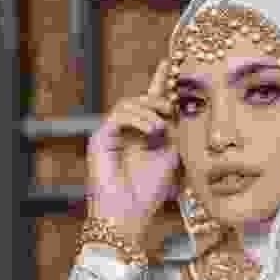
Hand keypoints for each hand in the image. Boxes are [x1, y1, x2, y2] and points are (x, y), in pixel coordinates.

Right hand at [87, 60, 182, 249]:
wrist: (129, 216)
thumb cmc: (149, 193)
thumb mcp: (171, 158)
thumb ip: (175, 134)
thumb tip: (180, 109)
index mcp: (143, 136)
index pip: (150, 104)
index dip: (159, 82)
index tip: (170, 63)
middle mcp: (126, 133)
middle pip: (140, 100)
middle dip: (157, 98)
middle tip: (170, 107)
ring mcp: (111, 135)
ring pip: (128, 104)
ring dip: (149, 111)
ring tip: (161, 127)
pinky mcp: (100, 139)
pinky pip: (119, 115)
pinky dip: (138, 119)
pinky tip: (152, 131)